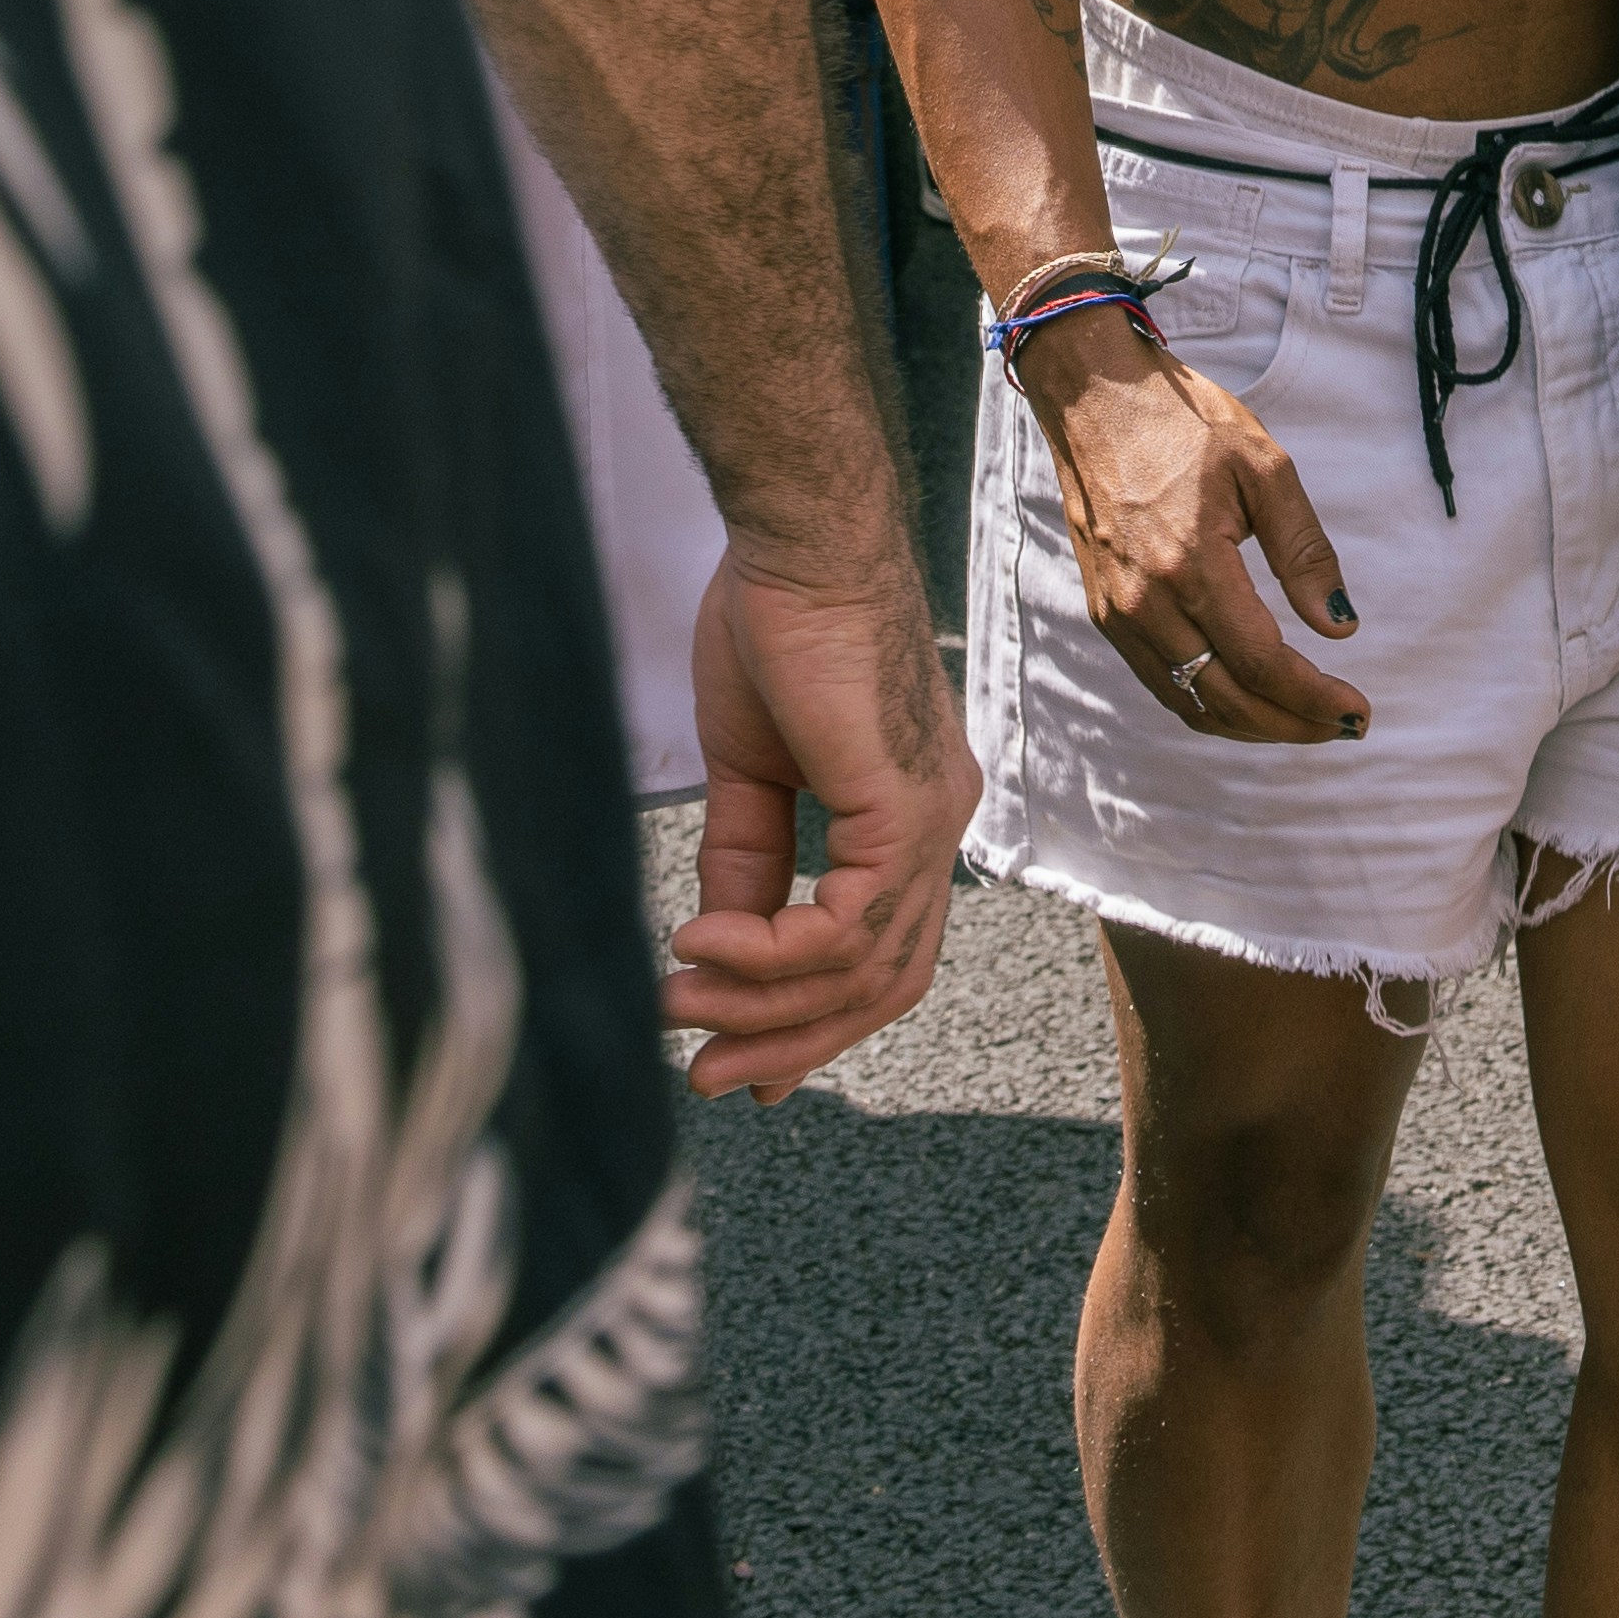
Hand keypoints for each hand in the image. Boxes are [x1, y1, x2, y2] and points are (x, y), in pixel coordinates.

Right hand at [669, 541, 962, 1093]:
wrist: (793, 541)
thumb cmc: (774, 627)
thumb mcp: (750, 771)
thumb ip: (748, 860)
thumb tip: (721, 948)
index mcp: (911, 813)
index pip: (882, 953)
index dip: (816, 1021)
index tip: (741, 1064)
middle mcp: (940, 824)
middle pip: (886, 986)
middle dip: (791, 1040)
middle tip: (706, 1075)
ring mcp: (932, 817)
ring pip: (864, 968)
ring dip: (763, 1005)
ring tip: (678, 1005)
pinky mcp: (905, 804)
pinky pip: (845, 924)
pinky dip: (769, 951)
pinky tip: (699, 944)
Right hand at [1038, 332, 1371, 744]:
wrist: (1093, 399)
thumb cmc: (1183, 422)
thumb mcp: (1265, 468)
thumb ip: (1305, 552)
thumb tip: (1341, 625)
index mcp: (1191, 565)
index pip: (1262, 665)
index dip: (1315, 700)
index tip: (1358, 713)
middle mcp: (1146, 603)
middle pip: (1227, 701)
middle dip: (1292, 725)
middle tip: (1344, 726)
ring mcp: (1119, 613)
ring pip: (1191, 703)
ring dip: (1253, 725)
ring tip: (1306, 719)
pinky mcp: (1105, 612)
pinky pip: (1162, 682)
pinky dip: (1210, 704)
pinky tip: (1251, 694)